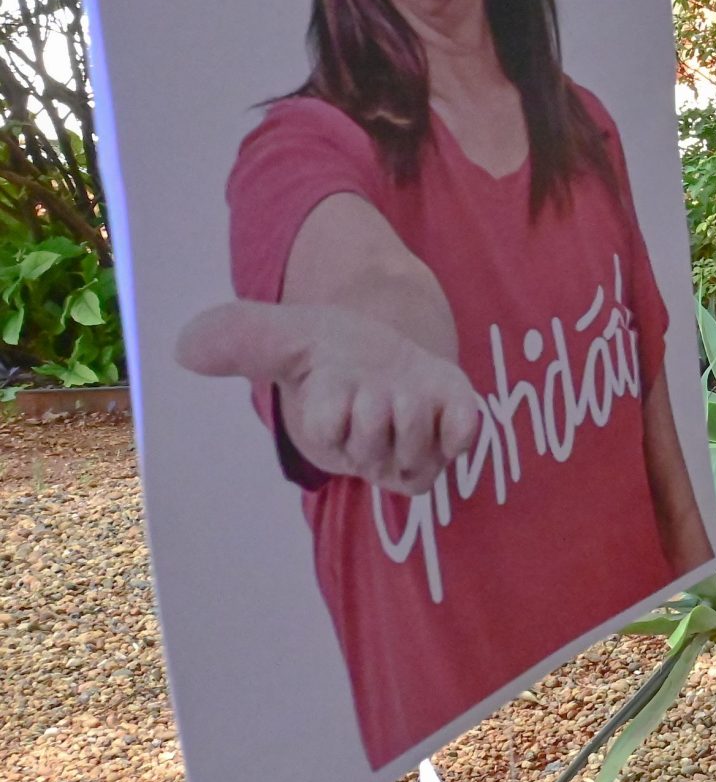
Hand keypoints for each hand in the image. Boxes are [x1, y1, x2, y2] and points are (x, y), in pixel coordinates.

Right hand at [178, 300, 480, 492]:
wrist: (393, 346)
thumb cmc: (336, 353)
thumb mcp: (287, 335)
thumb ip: (241, 339)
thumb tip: (184, 348)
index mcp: (326, 427)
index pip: (325, 428)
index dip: (334, 402)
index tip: (335, 376)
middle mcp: (370, 446)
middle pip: (376, 435)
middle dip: (377, 402)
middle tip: (375, 384)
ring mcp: (415, 446)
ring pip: (419, 440)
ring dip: (416, 405)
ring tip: (404, 390)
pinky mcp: (456, 433)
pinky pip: (466, 438)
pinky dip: (461, 420)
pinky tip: (445, 402)